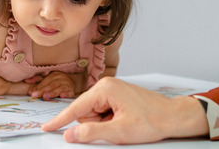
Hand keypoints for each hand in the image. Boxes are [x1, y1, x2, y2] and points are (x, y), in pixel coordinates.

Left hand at [28, 71, 81, 98]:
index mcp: (54, 74)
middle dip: (43, 90)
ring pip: (59, 88)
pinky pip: (69, 92)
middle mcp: (61, 78)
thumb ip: (38, 79)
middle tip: (35, 95)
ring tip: (45, 97)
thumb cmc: (57, 81)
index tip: (31, 93)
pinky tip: (62, 96)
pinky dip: (66, 94)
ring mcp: (67, 84)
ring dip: (52, 93)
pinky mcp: (72, 91)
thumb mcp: (48, 78)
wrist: (73, 81)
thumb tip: (26, 81)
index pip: (45, 81)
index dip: (38, 87)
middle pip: (51, 85)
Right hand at [41, 77, 208, 143]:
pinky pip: (103, 112)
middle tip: (115, 128)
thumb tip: (71, 134)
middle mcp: (107, 85)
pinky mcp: (117, 95)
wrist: (172, 116)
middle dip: (95, 125)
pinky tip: (123, 121)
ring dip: (104, 124)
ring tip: (122, 124)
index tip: (46, 128)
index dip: (60, 121)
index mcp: (105, 89)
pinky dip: (109, 121)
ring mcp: (112, 89)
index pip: (75, 108)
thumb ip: (92, 133)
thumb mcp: (119, 132)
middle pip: (85, 112)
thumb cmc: (151, 121)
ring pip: (94, 114)